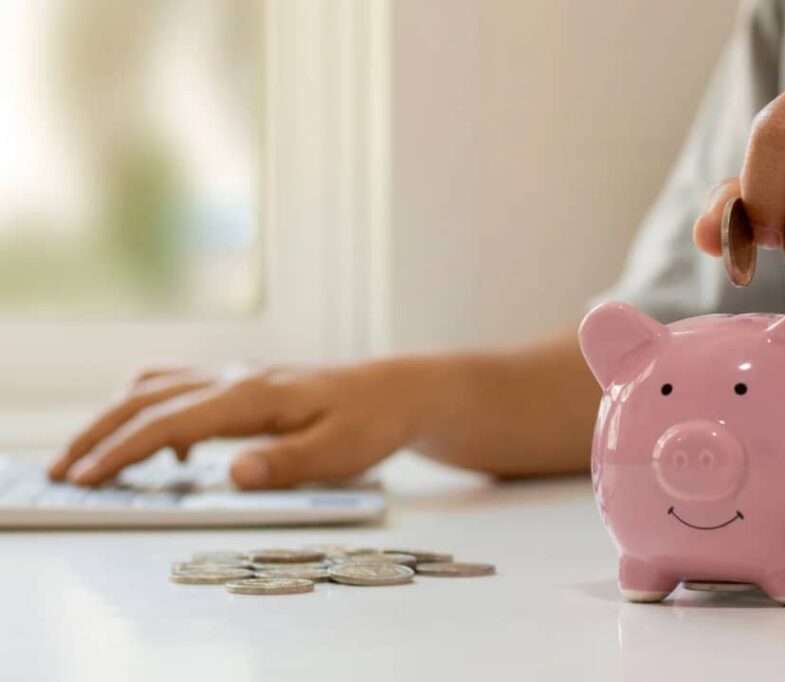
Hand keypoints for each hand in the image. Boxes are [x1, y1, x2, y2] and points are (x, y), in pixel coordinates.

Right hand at [48, 360, 435, 488]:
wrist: (399, 390)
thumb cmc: (372, 421)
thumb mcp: (339, 451)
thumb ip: (285, 463)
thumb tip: (231, 473)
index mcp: (252, 395)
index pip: (169, 422)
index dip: (122, 451)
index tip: (85, 478)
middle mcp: (237, 378)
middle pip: (147, 398)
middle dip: (99, 433)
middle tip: (62, 470)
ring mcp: (240, 377)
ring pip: (159, 387)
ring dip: (119, 417)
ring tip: (93, 455)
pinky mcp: (248, 385)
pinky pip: (184, 389)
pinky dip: (156, 412)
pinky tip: (171, 451)